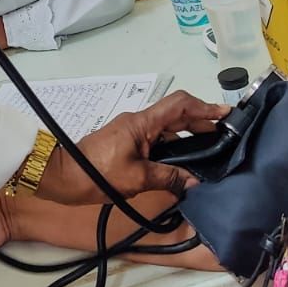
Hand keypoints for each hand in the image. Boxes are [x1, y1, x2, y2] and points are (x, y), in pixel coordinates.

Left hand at [38, 90, 228, 204]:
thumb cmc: (96, 174)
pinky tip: (183, 162)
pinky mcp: (127, 143)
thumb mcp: (136, 179)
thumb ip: (168, 178)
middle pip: (176, 115)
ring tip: (208, 151)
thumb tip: (194, 182)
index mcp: (142, 123)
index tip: (225, 114)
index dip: (204, 107)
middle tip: (223, 136)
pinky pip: (156, 139)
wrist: (62, 177)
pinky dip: (173, 146)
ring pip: (167, 128)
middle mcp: (138, 122)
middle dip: (201, 122)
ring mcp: (132, 132)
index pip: (178, 104)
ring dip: (188, 135)